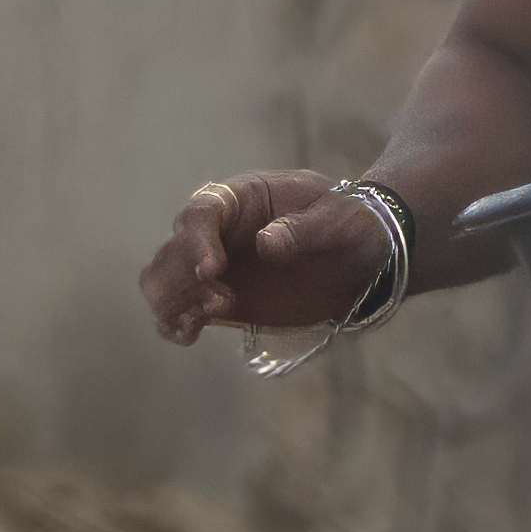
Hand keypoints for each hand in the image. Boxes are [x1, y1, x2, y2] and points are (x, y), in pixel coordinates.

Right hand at [140, 168, 393, 343]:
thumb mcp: (339, 220)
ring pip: (164, 278)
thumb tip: (266, 243)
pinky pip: (180, 309)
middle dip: (185, 278)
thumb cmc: (353, 223)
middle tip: (222, 303)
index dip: (197, 242)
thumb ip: (305, 230)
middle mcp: (218, 230)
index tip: (212, 271)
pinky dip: (175, 322)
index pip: (202, 212)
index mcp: (243, 198)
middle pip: (174, 248)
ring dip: (172, 301)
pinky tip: (189, 333)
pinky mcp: (220, 300)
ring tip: (201, 320)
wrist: (365, 257)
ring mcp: (215, 266)